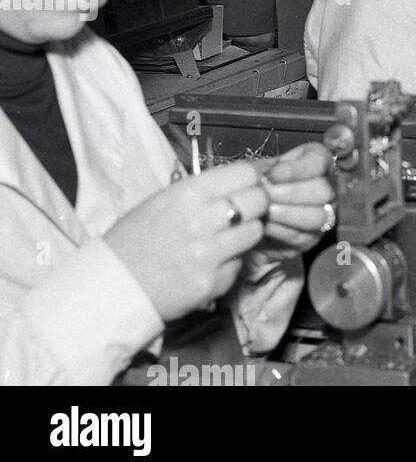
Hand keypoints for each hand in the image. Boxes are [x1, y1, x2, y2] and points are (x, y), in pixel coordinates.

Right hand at [104, 161, 269, 323]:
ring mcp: (208, 254)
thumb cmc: (135, 238)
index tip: (246, 188)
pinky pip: (237, 266)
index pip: (246, 174)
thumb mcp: (164, 200)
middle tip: (244, 213)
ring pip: (255, 233)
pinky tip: (209, 266)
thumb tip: (244, 180)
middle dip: (256, 205)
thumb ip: (204, 190)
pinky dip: (229, 266)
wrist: (109, 287)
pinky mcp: (210, 284)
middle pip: (259, 201)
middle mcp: (202, 220)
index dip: (250, 180)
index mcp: (189, 193)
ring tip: (226, 239)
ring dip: (245, 235)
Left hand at [258, 142, 334, 254]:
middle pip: (324, 190)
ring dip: (287, 213)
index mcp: (319, 161)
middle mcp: (329, 187)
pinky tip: (264, 225)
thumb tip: (266, 175)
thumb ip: (264, 168)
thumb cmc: (259, 185)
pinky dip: (281, 231)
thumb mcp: (260, 168)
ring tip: (265, 210)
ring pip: (318, 216)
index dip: (295, 169)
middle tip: (267, 194)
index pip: (318, 161)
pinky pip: (303, 237)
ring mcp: (324, 215)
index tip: (270, 175)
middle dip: (292, 193)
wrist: (252, 212)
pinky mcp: (312, 239)